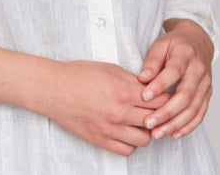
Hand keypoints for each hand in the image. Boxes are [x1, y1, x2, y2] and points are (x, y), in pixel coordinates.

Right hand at [38, 59, 170, 156]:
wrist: (54, 89)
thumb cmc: (79, 74)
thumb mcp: (109, 68)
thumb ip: (132, 80)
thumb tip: (149, 87)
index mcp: (124, 90)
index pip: (159, 99)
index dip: (166, 97)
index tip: (165, 95)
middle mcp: (120, 112)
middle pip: (156, 120)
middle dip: (160, 114)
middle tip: (158, 110)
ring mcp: (110, 128)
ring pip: (145, 139)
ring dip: (147, 131)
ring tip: (142, 122)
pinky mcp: (100, 140)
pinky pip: (127, 150)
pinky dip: (132, 143)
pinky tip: (128, 132)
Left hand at [136, 19, 213, 140]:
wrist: (198, 42)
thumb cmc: (175, 44)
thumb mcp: (160, 44)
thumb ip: (152, 61)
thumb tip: (143, 79)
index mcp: (186, 54)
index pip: (174, 72)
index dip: (160, 85)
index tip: (144, 97)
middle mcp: (199, 70)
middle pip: (186, 95)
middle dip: (166, 112)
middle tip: (148, 123)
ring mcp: (206, 84)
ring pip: (193, 109)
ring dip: (175, 124)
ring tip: (157, 133)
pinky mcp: (208, 95)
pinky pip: (200, 114)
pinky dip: (187, 127)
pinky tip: (173, 134)